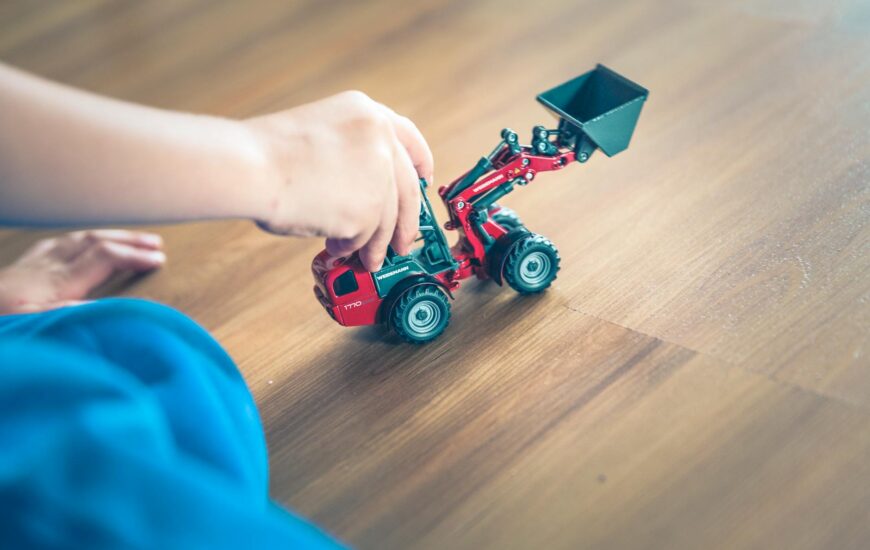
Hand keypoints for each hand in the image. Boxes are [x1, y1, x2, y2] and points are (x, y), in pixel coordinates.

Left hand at [0, 230, 164, 314]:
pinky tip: (78, 244)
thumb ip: (71, 314)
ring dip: (107, 236)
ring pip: (76, 240)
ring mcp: (30, 266)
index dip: (135, 256)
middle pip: (95, 242)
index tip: (160, 261)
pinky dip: (77, 241)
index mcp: (55, 284)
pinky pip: (53, 246)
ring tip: (129, 239)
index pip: (105, 258)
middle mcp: (45, 268)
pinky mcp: (17, 270)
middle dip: (128, 240)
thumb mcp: (34, 326)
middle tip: (157, 243)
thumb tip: (109, 306)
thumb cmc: (0, 323)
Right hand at [246, 91, 433, 270]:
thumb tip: (365, 193)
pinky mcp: (369, 209)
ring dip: (376, 244)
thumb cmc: (266, 154)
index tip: (424, 179)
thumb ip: (351, 154)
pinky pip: (366, 237)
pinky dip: (352, 248)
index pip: (409, 138)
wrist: (250, 167)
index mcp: (366, 112)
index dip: (420, 162)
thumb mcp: (320, 133)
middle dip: (407, 222)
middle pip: (408, 189)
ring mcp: (378, 175)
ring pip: (388, 220)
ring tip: (365, 259)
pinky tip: (336, 247)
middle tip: (403, 242)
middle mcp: (380, 139)